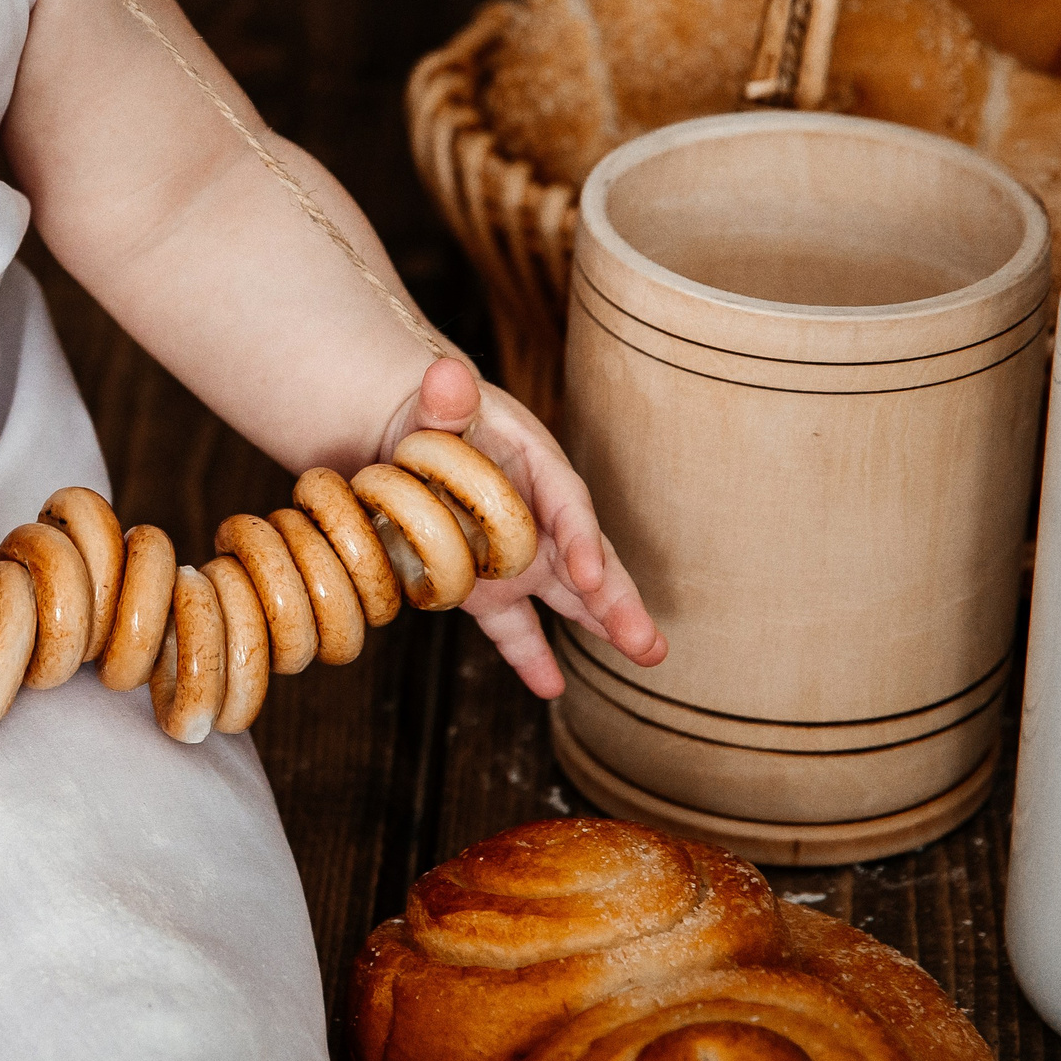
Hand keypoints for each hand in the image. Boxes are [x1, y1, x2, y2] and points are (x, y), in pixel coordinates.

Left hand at [379, 357, 663, 698]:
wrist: (412, 436)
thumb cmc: (434, 415)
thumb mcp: (438, 402)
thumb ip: (445, 397)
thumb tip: (446, 372)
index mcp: (535, 466)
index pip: (566, 504)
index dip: (578, 538)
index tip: (588, 575)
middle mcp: (541, 515)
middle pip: (586, 558)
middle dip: (617, 600)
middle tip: (648, 642)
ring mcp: (520, 555)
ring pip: (568, 596)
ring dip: (601, 626)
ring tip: (646, 656)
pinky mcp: (492, 585)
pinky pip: (512, 625)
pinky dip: (527, 654)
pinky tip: (548, 688)